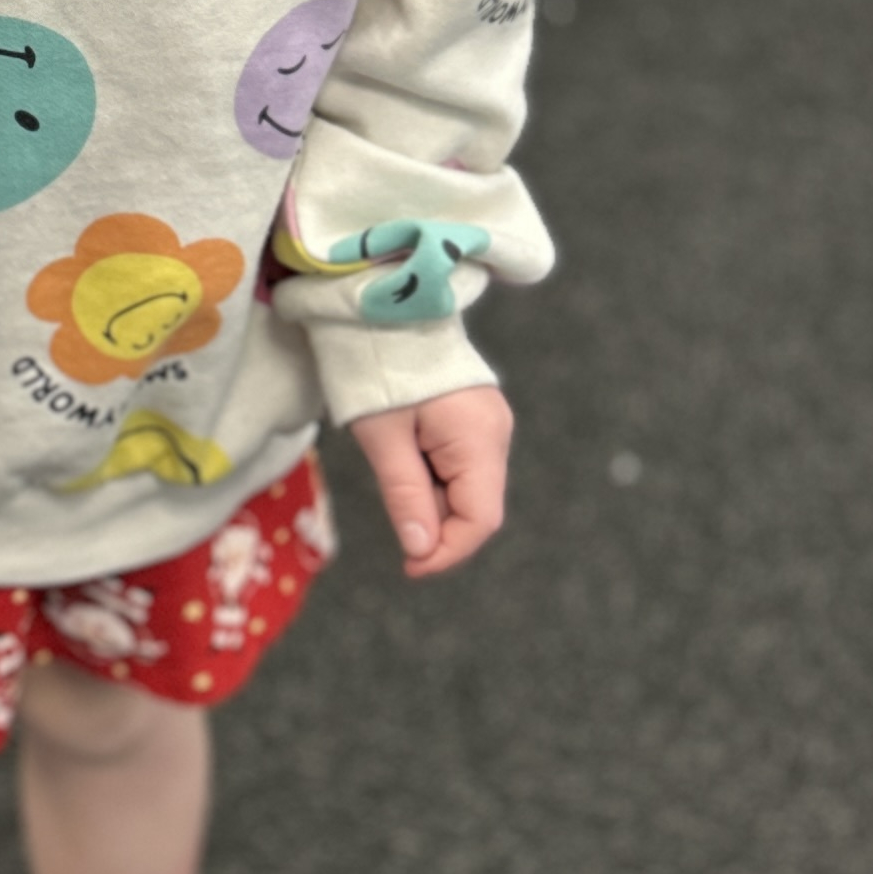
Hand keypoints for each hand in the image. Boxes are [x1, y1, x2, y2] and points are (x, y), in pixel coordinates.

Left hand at [348, 384, 510, 579]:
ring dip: (433, 500)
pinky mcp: (474, 417)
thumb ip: (406, 496)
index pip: (480, 519)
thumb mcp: (383, 437)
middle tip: (394, 524)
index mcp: (479, 438)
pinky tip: (406, 460)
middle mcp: (495, 433)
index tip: (409, 566)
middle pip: (476, 506)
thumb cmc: (377, 368)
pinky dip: (434, 478)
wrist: (382, 307)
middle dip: (437, 526)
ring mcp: (489, 423)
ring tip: (392, 473)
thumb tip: (421, 550)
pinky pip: (461, 464)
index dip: (447, 551)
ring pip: (468, 487)